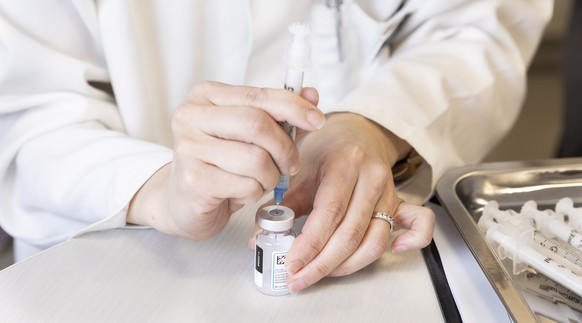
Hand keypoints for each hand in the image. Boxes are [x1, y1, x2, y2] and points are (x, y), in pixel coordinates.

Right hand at [127, 81, 324, 239]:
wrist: (182, 202)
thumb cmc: (219, 165)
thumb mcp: (249, 135)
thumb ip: (279, 115)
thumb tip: (312, 95)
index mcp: (206, 95)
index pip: (258, 95)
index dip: (294, 107)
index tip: (318, 120)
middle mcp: (191, 116)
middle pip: (257, 124)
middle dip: (285, 148)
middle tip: (291, 165)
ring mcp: (188, 148)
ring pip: (256, 159)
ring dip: (271, 176)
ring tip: (262, 180)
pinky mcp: (193, 180)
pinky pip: (246, 185)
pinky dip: (255, 192)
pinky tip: (242, 192)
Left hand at [251, 113, 434, 291]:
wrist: (355, 133)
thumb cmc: (326, 151)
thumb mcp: (300, 170)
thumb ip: (281, 204)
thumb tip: (260, 237)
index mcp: (345, 163)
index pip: (329, 212)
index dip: (310, 244)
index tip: (292, 263)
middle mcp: (372, 178)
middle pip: (351, 233)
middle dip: (322, 263)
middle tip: (299, 278)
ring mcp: (390, 192)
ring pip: (375, 240)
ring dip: (348, 266)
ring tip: (321, 273)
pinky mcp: (402, 202)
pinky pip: (420, 224)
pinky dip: (412, 241)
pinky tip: (394, 251)